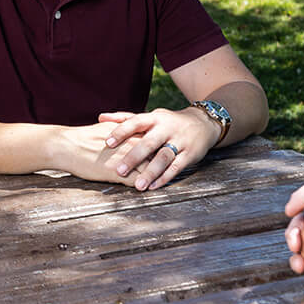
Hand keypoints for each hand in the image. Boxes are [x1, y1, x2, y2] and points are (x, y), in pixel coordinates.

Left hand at [98, 106, 218, 190]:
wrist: (203, 124)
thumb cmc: (168, 122)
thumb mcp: (151, 117)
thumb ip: (126, 118)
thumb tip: (100, 118)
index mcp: (155, 118)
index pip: (136, 122)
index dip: (122, 131)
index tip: (107, 143)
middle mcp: (167, 128)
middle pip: (149, 142)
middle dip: (134, 157)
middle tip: (119, 170)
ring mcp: (180, 142)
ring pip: (164, 157)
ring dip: (150, 172)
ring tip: (137, 186)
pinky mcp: (190, 154)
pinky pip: (177, 167)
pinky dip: (165, 177)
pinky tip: (153, 187)